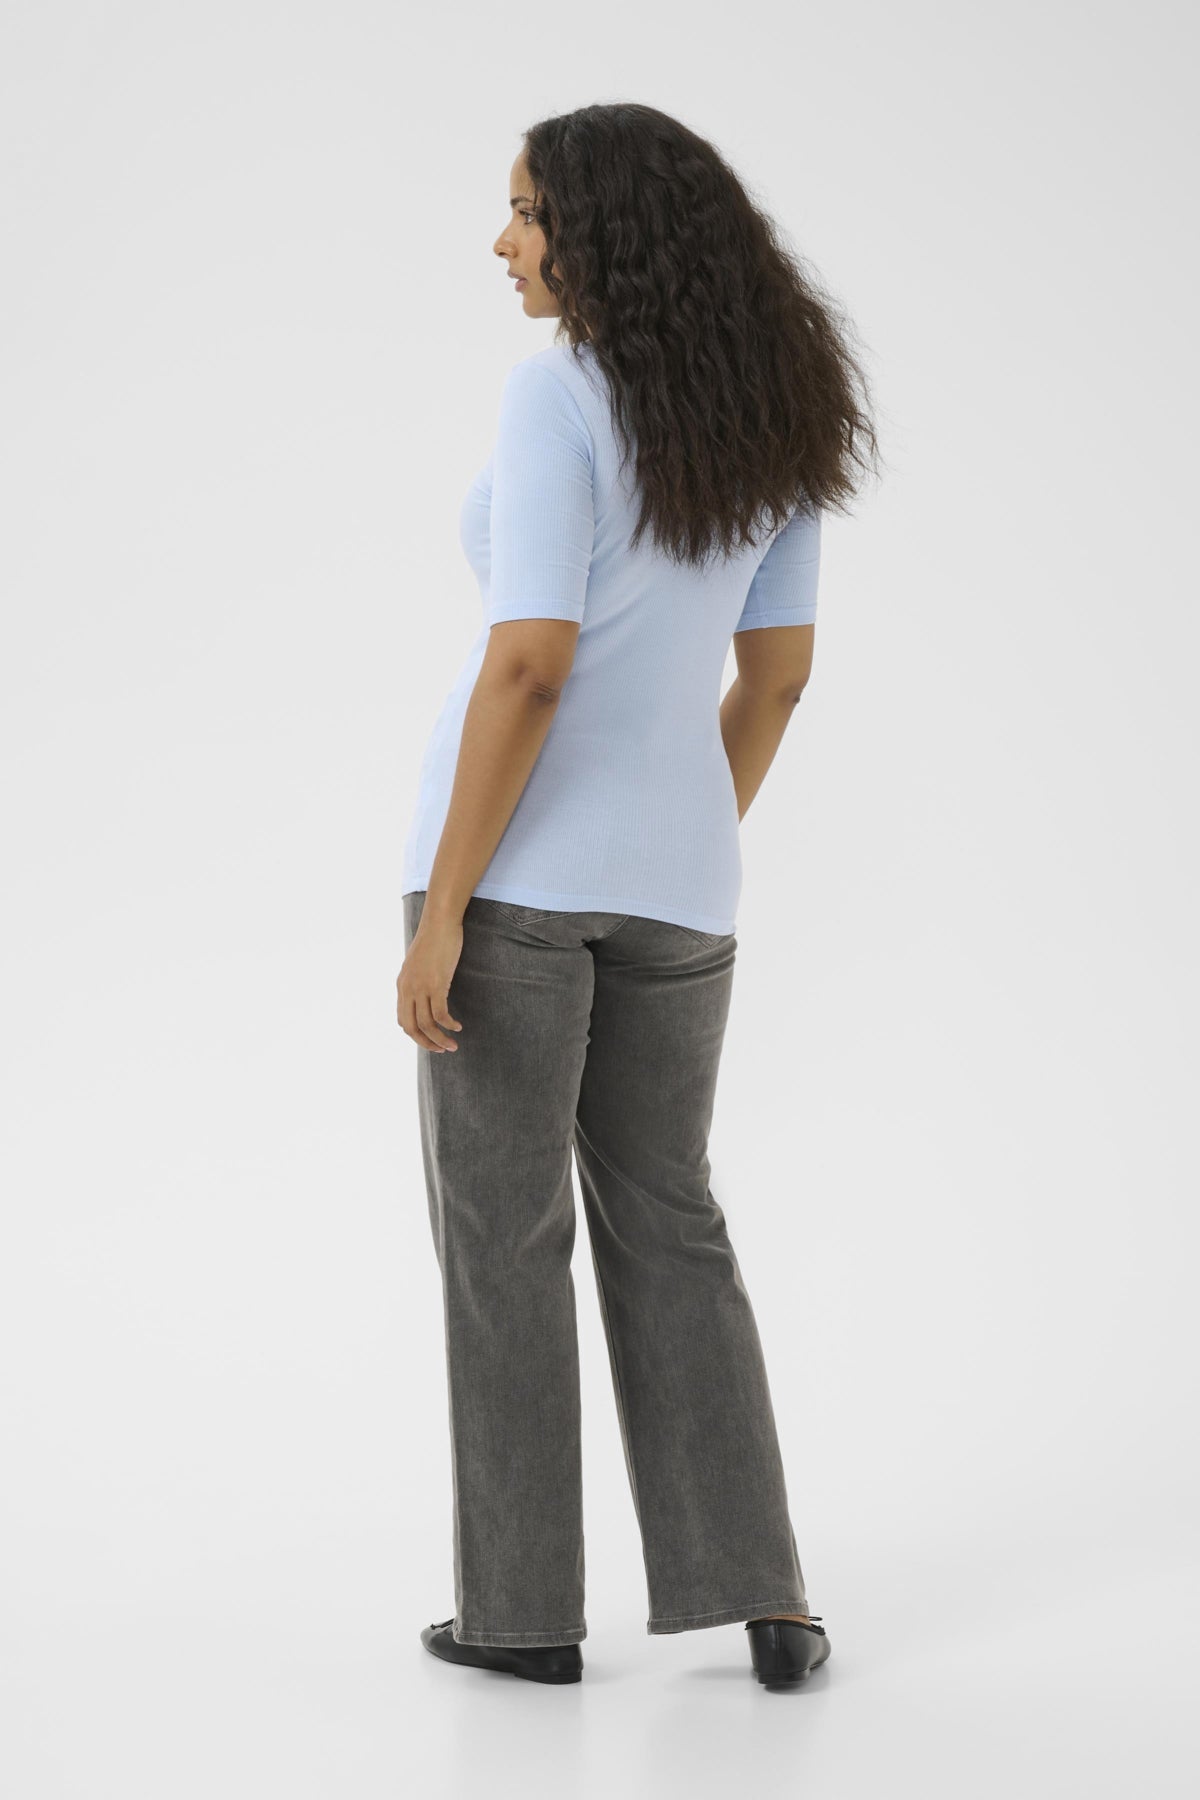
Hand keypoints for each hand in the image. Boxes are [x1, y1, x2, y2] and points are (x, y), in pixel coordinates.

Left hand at [396, 914, 464, 1052]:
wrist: (440, 922)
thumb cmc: (434, 939)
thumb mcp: (419, 963)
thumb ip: (418, 979)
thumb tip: (425, 991)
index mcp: (402, 985)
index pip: (402, 1020)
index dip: (415, 1035)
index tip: (430, 1039)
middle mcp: (408, 988)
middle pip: (411, 1027)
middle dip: (426, 1043)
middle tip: (441, 1050)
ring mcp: (420, 987)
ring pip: (426, 1024)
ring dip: (439, 1039)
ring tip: (452, 1046)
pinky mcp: (436, 984)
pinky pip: (440, 1014)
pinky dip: (449, 1025)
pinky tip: (458, 1027)